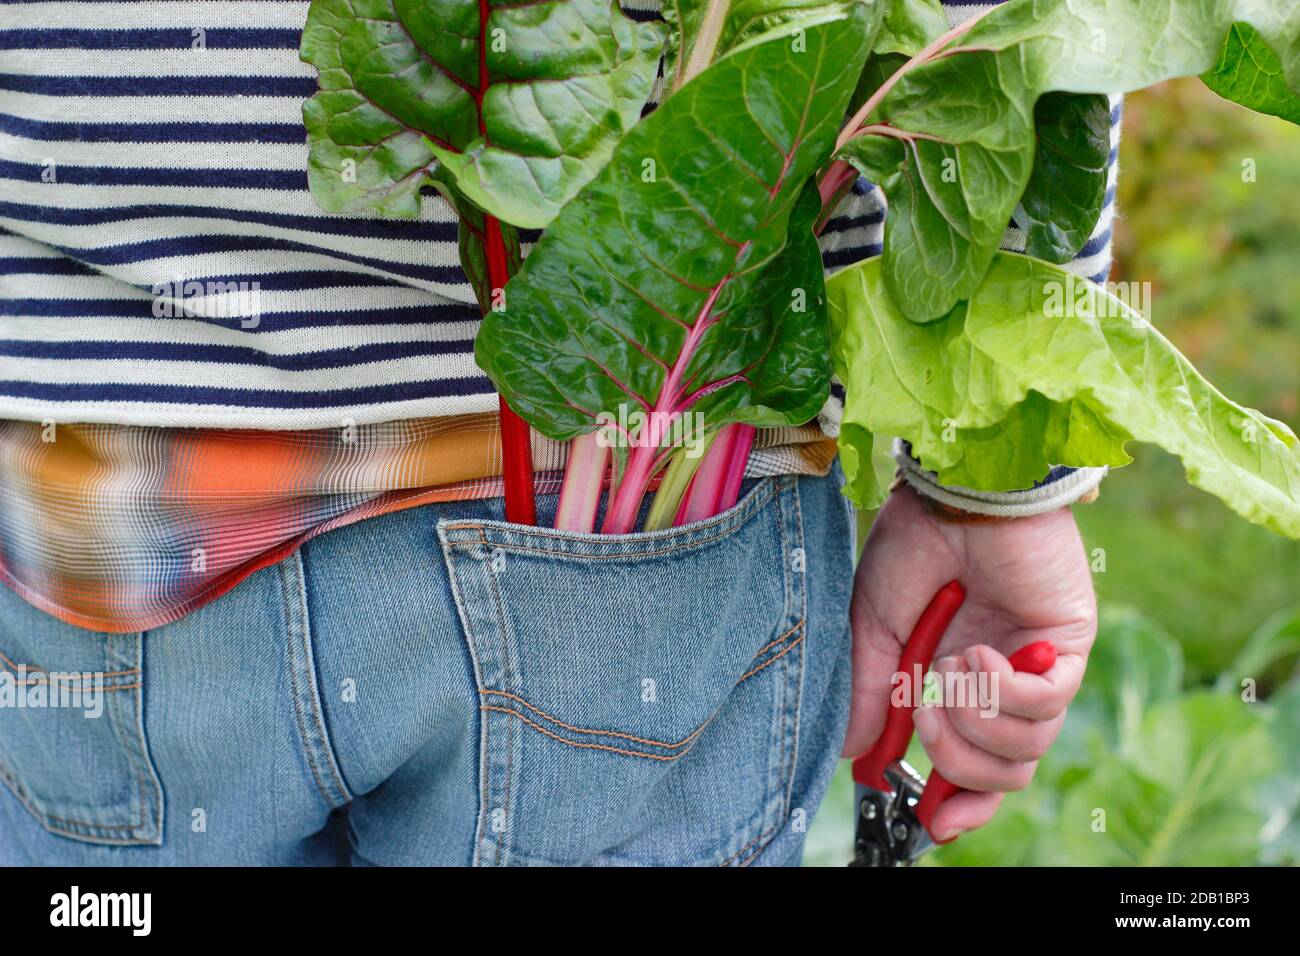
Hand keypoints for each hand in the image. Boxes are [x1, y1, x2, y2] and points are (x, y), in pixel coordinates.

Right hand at [844, 484, 1097, 840]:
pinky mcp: (1068, 647)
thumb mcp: (874, 626)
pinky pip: (1048, 708)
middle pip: (1002, 772)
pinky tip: (980, 653)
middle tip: (926, 712)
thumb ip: (872, 692)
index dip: (957, 801)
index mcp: (958, 679)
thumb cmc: (915, 545)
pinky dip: (1005, 692)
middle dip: (955, 758)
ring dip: (976, 720)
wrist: (956, 491)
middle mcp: (1004, 681)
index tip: (931, 821)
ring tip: (952, 667)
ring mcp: (1039, 666)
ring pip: (1025, 749)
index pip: (975, 762)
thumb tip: (858, 756)